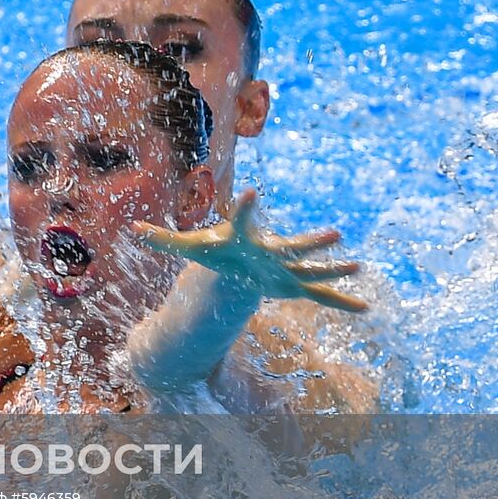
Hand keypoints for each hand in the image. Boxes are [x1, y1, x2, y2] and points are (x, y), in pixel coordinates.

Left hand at [132, 189, 367, 312]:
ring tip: (358, 265)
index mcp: (244, 238)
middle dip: (312, 241)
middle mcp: (271, 249)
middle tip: (336, 232)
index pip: (243, 220)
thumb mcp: (188, 247)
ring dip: (334, 269)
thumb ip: (162, 239)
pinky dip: (341, 302)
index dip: (245, 208)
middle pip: (292, 245)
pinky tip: (364, 306)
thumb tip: (133, 231)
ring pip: (312, 267)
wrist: (240, 260)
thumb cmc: (215, 250)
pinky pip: (320, 295)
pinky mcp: (294, 284)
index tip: (252, 192)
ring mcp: (286, 267)